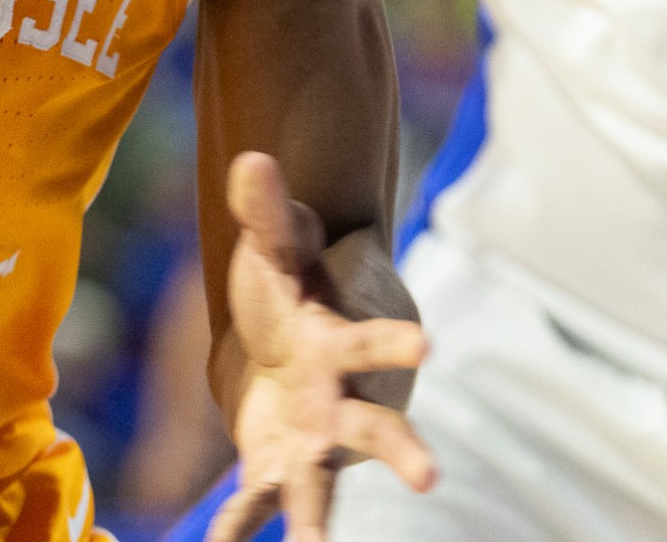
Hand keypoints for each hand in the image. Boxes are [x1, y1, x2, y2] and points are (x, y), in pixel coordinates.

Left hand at [206, 153, 434, 541]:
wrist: (288, 337)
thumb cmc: (293, 284)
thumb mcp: (277, 246)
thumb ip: (267, 212)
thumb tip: (251, 161)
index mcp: (343, 342)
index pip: (374, 339)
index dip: (395, 340)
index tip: (429, 343)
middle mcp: (341, 401)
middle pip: (378, 427)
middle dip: (403, 450)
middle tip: (430, 476)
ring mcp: (314, 440)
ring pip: (322, 484)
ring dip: (318, 520)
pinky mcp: (277, 464)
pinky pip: (257, 503)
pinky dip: (236, 528)